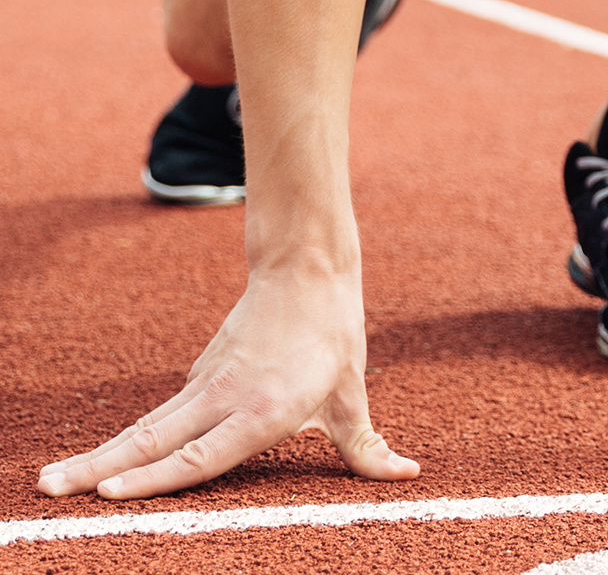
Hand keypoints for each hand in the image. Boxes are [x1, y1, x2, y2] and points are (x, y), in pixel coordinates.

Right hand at [36, 263, 418, 499]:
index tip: (109, 492)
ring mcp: (207, 382)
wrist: (307, 263)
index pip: (200, 455)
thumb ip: (369, 446)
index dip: (154, 478)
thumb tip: (409, 474)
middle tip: (52, 489)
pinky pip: (162, 414)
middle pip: (153, 441)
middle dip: (100, 467)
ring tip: (53, 480)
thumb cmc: (333, 331)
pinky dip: (128, 440)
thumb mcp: (354, 392)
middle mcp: (226, 396)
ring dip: (100, 452)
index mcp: (264, 408)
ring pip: (147, 425)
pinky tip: (101, 461)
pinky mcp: (201, 373)